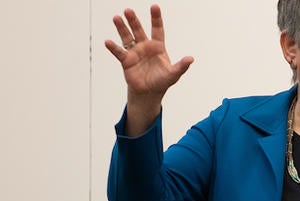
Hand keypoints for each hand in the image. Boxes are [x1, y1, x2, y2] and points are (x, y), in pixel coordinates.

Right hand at [104, 5, 193, 133]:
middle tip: (128, 10)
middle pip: (139, 30)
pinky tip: (108, 41)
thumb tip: (191, 59)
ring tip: (116, 18)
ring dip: (121, 28)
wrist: (149, 92)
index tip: (154, 6)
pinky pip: (119, 52)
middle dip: (134, 20)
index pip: (157, 29)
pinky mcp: (126, 61)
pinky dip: (113, 47)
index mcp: (158, 46)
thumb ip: (181, 66)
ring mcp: (134, 52)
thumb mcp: (173, 74)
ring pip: (127, 37)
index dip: (156, 18)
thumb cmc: (162, 81)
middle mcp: (145, 46)